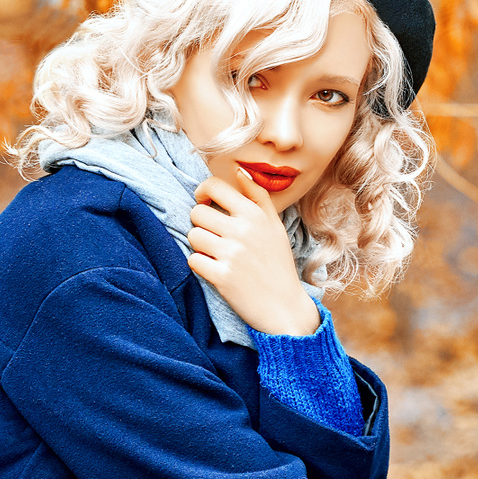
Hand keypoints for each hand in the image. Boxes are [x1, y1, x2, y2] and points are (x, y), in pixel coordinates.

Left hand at [188, 167, 319, 335]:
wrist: (284, 307)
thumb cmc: (278, 265)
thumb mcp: (275, 226)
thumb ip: (258, 197)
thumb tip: (240, 171)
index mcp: (255, 214)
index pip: (215, 186)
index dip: (203, 192)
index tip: (205, 203)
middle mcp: (243, 230)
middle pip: (197, 212)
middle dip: (201, 223)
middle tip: (214, 235)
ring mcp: (231, 254)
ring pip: (193, 235)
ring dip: (200, 245)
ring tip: (217, 254)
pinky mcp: (221, 276)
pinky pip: (193, 260)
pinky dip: (200, 265)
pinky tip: (216, 270)